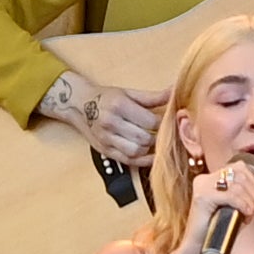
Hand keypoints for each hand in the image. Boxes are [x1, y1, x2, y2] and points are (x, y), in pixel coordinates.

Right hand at [42, 71, 163, 164]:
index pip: (150, 121)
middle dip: (158, 137)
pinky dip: (142, 160)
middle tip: (166, 134)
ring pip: (136, 151)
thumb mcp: (128, 93)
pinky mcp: (105, 151)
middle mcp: (111, 123)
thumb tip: (174, 93)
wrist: (79, 104)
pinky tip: (150, 155)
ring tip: (155, 142)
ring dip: (149, 149)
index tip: (169, 122)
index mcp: (119, 105)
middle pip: (144, 138)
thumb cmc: (106, 98)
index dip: (164, 124)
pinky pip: (128, 160)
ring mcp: (106, 139)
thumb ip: (152, 97)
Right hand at [185, 159, 253, 253]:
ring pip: (237, 184)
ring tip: (248, 213)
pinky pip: (230, 195)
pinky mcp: (202, 197)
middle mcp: (205, 179)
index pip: (238, 166)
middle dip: (252, 190)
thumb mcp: (240, 213)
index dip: (253, 180)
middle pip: (239, 172)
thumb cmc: (219, 230)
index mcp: (212, 178)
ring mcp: (202, 186)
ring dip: (249, 200)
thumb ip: (253, 201)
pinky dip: (242, 204)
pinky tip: (245, 214)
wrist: (200, 248)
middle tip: (252, 207)